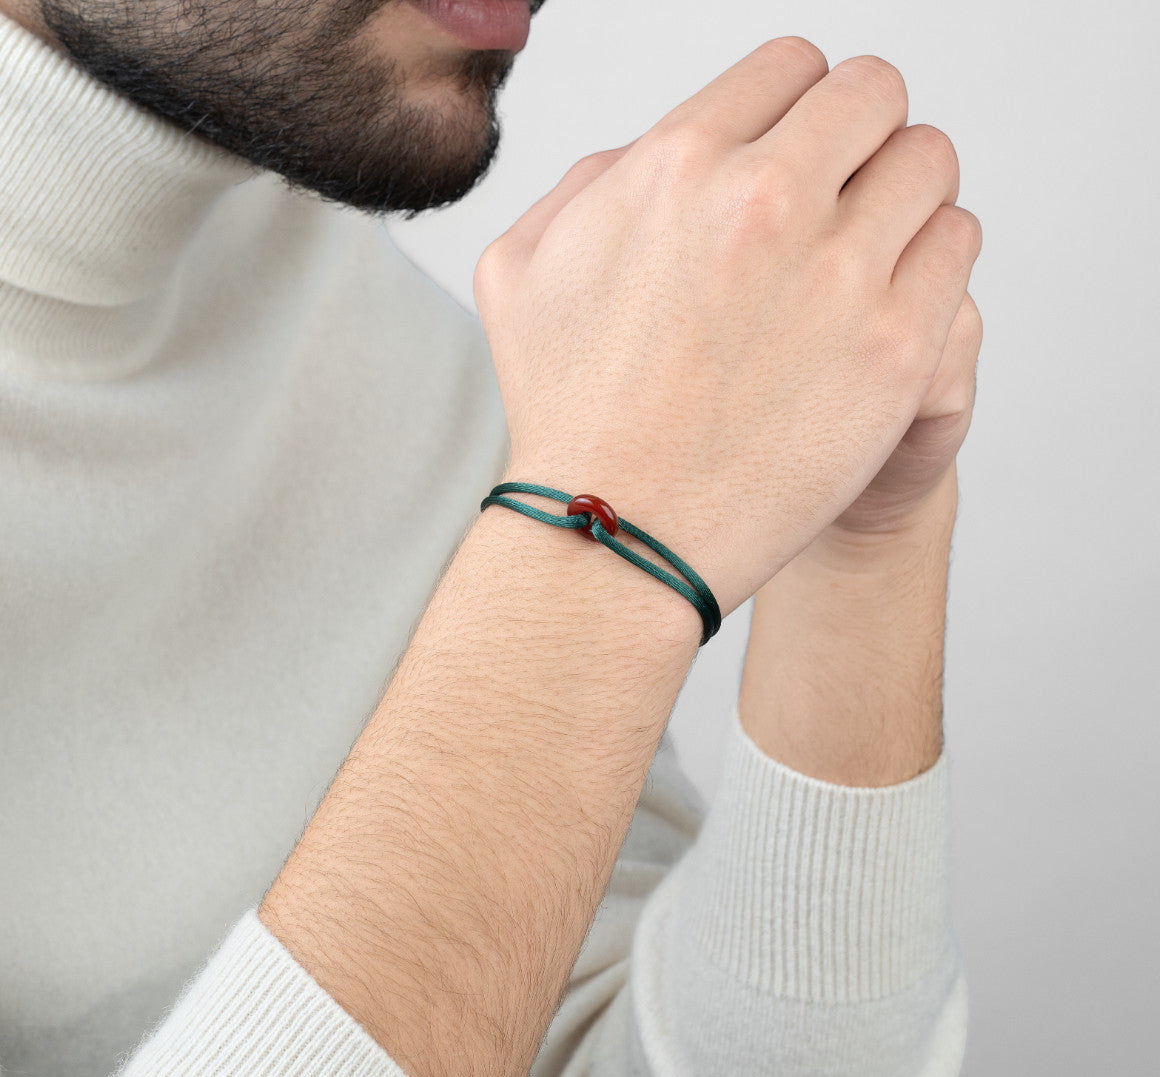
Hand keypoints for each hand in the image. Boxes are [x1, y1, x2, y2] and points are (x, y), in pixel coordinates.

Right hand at [475, 38, 982, 617]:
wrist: (616, 536)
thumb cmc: (568, 419)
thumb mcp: (523, 271)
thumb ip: (591, 183)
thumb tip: (649, 152)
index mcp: (678, 165)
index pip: (791, 68)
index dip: (796, 108)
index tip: (798, 152)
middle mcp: (766, 202)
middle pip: (873, 95)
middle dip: (860, 136)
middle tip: (845, 193)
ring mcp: (841, 275)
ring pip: (930, 163)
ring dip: (905, 194)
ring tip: (872, 249)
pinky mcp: (896, 349)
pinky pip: (957, 245)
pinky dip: (934, 259)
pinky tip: (890, 301)